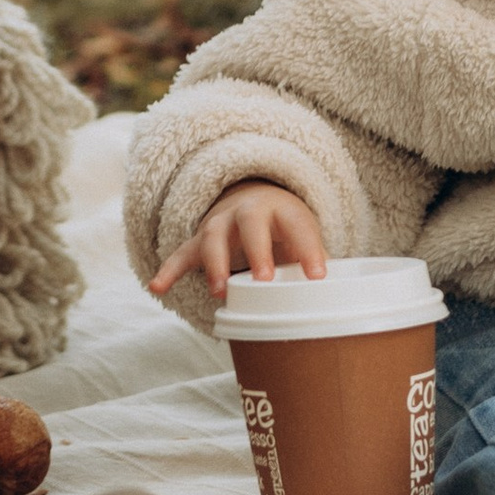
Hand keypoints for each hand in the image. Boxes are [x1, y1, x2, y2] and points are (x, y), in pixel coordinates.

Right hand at [149, 182, 328, 302]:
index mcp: (283, 210)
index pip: (298, 226)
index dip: (308, 249)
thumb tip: (336, 297)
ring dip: (215, 263)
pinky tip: (158, 288)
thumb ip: (314, 261)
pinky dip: (169, 270)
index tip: (318, 276)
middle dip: (256, 251)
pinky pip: (181, 254)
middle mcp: (249, 211)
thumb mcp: (304, 236)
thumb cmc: (285, 228)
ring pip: (212, 237)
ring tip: (220, 291)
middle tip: (264, 280)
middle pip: (250, 224)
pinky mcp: (200, 240)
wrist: (254, 196)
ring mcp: (220, 224)